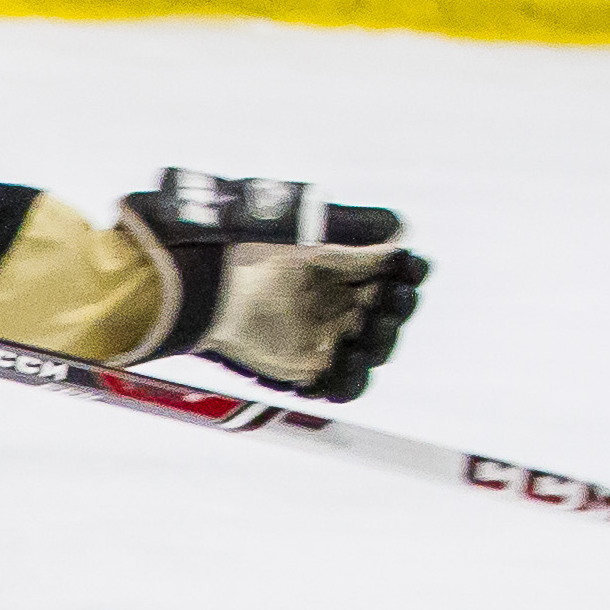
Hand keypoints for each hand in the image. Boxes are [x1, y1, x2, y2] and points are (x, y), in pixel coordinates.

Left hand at [120, 169, 427, 399]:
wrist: (201, 279)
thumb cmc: (248, 243)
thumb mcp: (303, 224)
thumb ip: (352, 225)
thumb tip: (400, 229)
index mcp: (348, 266)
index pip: (398, 273)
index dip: (408, 273)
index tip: (407, 269)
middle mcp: (341, 304)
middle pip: (391, 316)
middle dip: (396, 310)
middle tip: (386, 302)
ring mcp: (324, 337)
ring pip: (373, 353)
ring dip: (379, 345)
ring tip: (365, 333)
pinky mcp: (302, 369)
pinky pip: (340, 385)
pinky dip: (349, 379)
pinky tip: (343, 358)